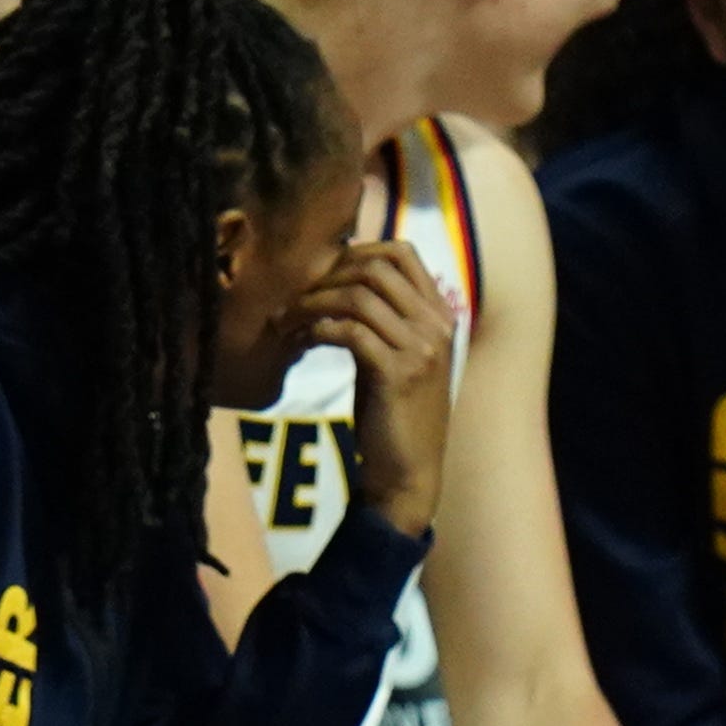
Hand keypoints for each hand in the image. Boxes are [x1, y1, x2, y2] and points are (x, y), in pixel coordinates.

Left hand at [296, 239, 458, 536]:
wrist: (408, 472)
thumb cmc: (393, 415)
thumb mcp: (392, 357)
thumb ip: (379, 320)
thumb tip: (337, 283)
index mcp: (439, 314)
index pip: (403, 252)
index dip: (356, 252)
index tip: (321, 276)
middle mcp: (436, 324)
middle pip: (376, 266)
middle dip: (326, 276)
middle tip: (295, 300)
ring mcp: (420, 348)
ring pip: (357, 296)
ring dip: (312, 304)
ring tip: (285, 322)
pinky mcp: (397, 373)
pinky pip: (348, 331)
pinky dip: (316, 330)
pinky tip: (298, 344)